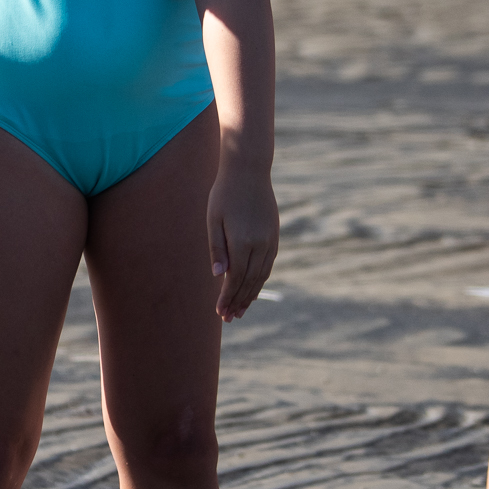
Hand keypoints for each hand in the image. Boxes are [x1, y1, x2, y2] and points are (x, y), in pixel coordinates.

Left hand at [205, 166, 278, 321]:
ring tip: (241, 310)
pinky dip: (260, 280)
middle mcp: (260, 244)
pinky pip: (268, 264)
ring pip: (262, 276)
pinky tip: (252, 288)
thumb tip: (218, 276)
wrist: (249, 170)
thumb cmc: (224, 193)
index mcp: (243, 241)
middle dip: (239, 302)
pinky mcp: (274, 235)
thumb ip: (217, 249)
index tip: (220, 312)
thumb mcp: (213, 219)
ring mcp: (270, 240)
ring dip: (251, 294)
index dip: (227, 297)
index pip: (235, 279)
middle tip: (229, 318)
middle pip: (250, 282)